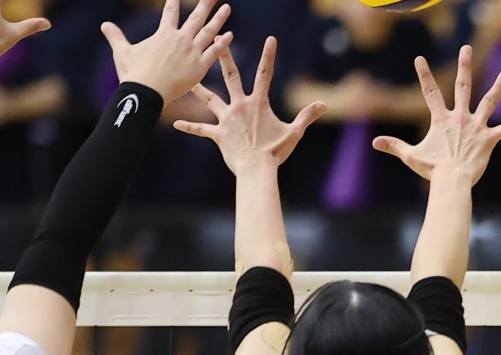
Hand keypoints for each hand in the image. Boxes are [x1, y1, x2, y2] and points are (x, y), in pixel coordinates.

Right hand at [101, 0, 231, 106]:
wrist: (147, 92)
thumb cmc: (134, 73)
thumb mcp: (122, 51)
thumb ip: (116, 36)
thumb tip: (104, 24)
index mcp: (163, 34)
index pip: (170, 12)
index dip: (174, 1)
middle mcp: (180, 39)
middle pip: (195, 17)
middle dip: (205, 4)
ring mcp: (192, 52)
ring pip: (209, 32)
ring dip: (219, 19)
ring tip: (227, 7)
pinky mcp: (200, 66)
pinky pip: (215, 52)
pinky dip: (223, 43)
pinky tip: (230, 34)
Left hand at [176, 37, 323, 171]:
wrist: (257, 170)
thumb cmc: (276, 152)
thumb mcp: (294, 133)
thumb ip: (306, 116)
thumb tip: (324, 105)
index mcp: (258, 104)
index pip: (265, 75)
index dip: (269, 56)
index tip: (270, 39)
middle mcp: (240, 106)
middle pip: (230, 76)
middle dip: (224, 56)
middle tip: (217, 40)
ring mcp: (227, 119)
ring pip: (210, 99)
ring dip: (198, 88)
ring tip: (187, 79)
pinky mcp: (218, 134)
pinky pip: (202, 129)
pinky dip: (189, 127)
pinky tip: (176, 124)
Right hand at [373, 46, 500, 184]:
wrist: (452, 182)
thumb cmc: (432, 170)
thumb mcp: (411, 156)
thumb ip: (394, 145)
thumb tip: (374, 142)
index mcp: (441, 119)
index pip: (430, 92)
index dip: (424, 75)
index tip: (420, 58)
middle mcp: (460, 118)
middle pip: (463, 86)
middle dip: (465, 65)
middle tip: (467, 48)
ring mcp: (476, 127)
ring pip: (490, 102)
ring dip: (499, 86)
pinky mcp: (489, 140)